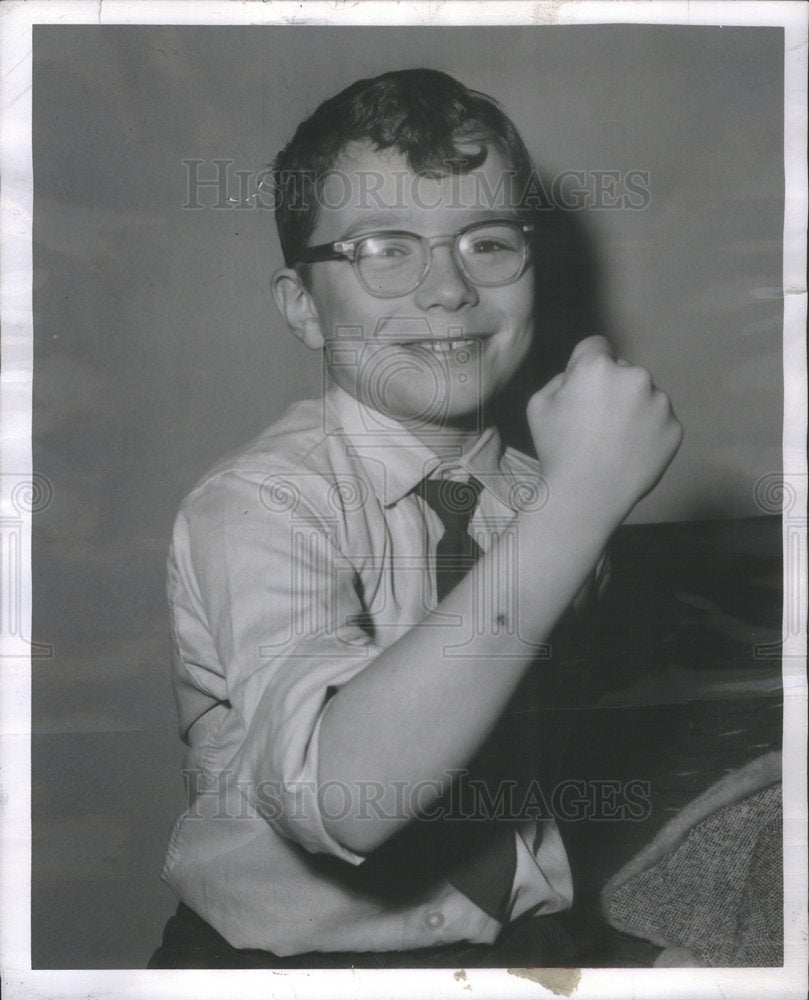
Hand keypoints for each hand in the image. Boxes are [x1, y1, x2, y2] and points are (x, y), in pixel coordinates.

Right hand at [526, 336, 682, 524]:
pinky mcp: (674, 428)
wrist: (586, 496)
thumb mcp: (538, 404)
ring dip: (632, 408)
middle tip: (594, 423)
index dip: (584, 366)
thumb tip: (580, 375)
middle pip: (623, 370)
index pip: (596, 346)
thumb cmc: (557, 450)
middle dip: (611, 387)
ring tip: (611, 441)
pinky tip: (627, 452)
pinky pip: (659, 420)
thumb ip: (561, 378)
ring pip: (644, 394)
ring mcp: (660, 403)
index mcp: (599, 366)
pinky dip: (647, 432)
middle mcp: (635, 376)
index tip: (580, 389)